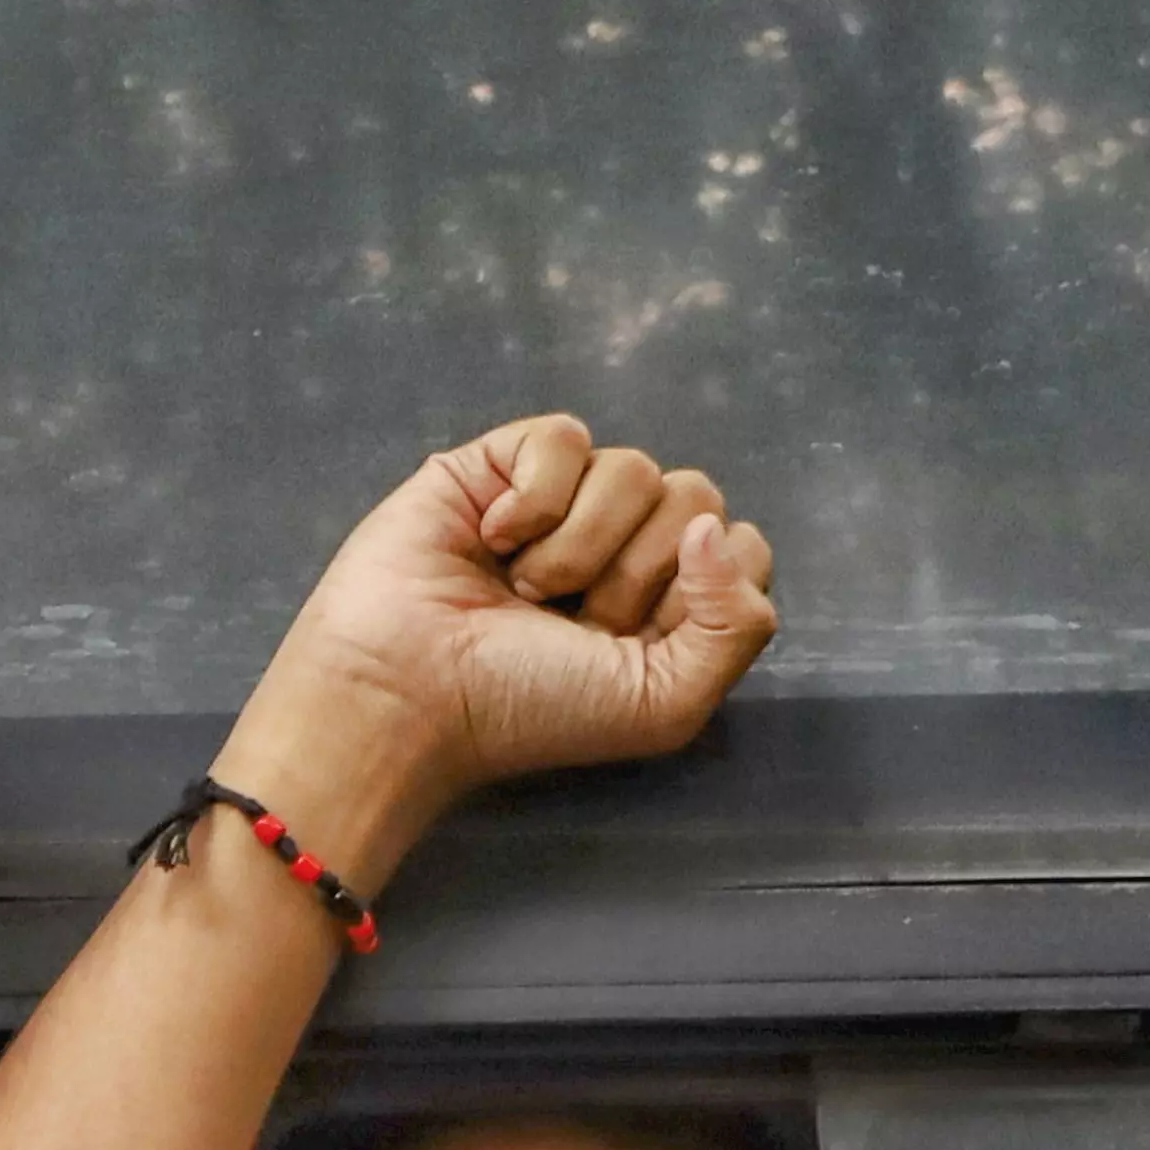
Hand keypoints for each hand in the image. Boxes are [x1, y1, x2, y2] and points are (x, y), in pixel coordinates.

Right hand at [229, 418, 777, 879]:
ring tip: (520, 591)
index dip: (696, 593)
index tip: (628, 643)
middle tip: (567, 621)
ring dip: (575, 547)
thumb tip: (716, 525)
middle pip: (695, 498)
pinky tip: (492, 539)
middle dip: (633, 572)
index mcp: (666, 603)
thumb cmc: (525, 711)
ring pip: (633, 468)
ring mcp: (563, 501)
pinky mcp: (502, 464)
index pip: (741, 547)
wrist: (407, 694)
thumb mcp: (665, 703)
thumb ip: (738, 625)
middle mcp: (621, 546)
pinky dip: (533, 498)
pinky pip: (565, 438)